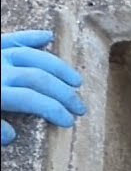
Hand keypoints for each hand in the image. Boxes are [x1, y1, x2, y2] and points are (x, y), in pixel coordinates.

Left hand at [1, 30, 85, 145]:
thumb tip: (12, 134)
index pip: (33, 100)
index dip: (55, 111)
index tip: (69, 122)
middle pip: (40, 78)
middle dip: (64, 93)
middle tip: (79, 107)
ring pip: (34, 56)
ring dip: (58, 67)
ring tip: (75, 81)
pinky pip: (13, 38)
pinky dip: (31, 36)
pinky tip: (48, 37)